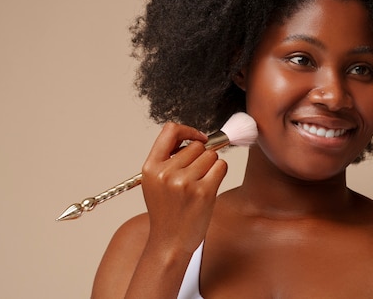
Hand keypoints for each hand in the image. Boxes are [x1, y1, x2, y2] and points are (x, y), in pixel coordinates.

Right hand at [141, 122, 227, 254]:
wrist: (170, 242)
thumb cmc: (167, 211)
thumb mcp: (156, 182)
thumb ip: (170, 158)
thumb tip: (199, 137)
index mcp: (151, 167)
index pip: (170, 130)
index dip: (188, 131)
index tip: (198, 139)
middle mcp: (166, 173)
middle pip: (197, 146)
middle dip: (202, 156)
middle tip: (196, 175)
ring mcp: (184, 182)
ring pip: (211, 155)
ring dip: (211, 166)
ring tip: (200, 184)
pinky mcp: (203, 191)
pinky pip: (221, 166)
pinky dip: (220, 173)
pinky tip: (210, 187)